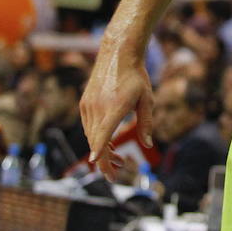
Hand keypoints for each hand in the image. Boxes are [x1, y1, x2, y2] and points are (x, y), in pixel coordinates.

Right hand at [80, 41, 153, 179]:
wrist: (117, 55)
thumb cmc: (136, 76)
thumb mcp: (147, 100)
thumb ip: (146, 123)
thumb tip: (147, 145)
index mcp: (115, 107)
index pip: (103, 134)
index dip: (100, 150)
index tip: (97, 163)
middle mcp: (98, 107)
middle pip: (96, 142)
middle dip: (105, 161)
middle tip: (116, 175)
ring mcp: (88, 106)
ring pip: (91, 136)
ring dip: (102, 151)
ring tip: (119, 161)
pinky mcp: (84, 104)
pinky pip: (89, 127)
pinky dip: (97, 138)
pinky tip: (108, 144)